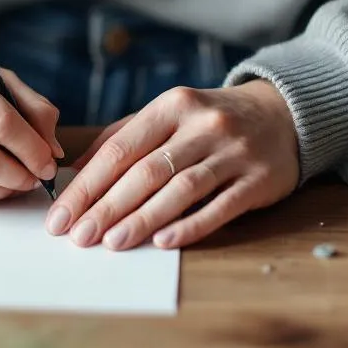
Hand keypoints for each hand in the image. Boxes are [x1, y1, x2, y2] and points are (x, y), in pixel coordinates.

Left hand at [45, 81, 298, 249]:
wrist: (285, 113)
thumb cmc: (212, 120)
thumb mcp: (169, 115)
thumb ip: (123, 138)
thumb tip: (75, 174)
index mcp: (172, 105)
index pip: (120, 148)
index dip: (87, 184)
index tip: (61, 215)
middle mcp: (202, 125)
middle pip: (146, 171)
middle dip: (107, 206)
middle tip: (78, 236)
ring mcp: (233, 152)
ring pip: (180, 188)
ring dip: (143, 218)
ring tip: (112, 242)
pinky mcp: (259, 179)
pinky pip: (220, 206)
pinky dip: (190, 225)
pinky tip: (163, 241)